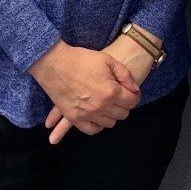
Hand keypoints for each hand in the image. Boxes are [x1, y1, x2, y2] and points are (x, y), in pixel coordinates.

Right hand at [43, 32, 158, 143]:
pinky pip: (91, 130)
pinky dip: (97, 125)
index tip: (131, 92)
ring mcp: (87, 114)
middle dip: (124, 105)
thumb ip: (125, 75)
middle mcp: (102, 106)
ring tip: (108, 105)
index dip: (134, 96)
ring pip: (109, 123)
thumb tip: (134, 89)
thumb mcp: (108, 60)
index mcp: (112, 92)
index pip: (132, 102)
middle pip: (122, 114)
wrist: (55, 64)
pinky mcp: (74, 118)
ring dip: (112, 115)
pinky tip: (98, 117)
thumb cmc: (82, 59)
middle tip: (120, 97)